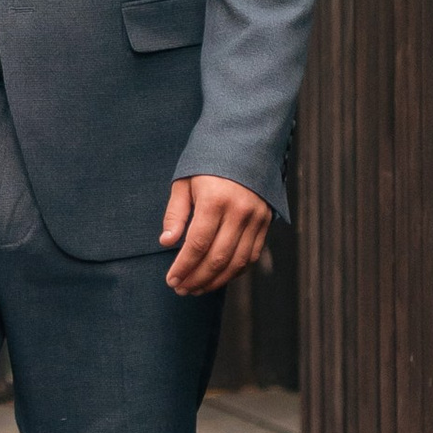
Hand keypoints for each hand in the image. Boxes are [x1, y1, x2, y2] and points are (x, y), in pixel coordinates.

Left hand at [160, 171, 270, 296]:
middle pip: (218, 257)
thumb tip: (167, 242)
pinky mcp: (266, 222)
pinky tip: (218, 278)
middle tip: (181, 289)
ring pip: (237, 262)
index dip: (183, 266)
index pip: (197, 244)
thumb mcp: (185, 181)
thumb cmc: (208, 162)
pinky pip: (252, 255)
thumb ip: (176, 213)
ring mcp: (256, 218)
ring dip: (216, 281)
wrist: (246, 143)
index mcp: (215, 199)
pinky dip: (235, 272)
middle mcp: (239, 211)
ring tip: (196, 289)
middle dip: (197, 278)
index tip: (171, 280)